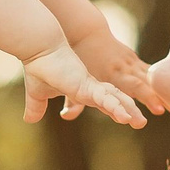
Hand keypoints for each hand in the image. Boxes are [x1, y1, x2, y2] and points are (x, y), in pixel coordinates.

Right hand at [21, 42, 147, 128]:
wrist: (39, 47)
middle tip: (141, 122)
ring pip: (115, 99)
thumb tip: (28, 120)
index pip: (103, 100)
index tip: (126, 117)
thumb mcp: (36, 94)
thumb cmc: (39, 66)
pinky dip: (115, 108)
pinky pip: (105, 99)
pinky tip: (125, 118)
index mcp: (83, 88)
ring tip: (140, 122)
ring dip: (128, 111)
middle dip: (129, 110)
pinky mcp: (86, 85)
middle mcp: (91, 86)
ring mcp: (90, 86)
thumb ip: (36, 107)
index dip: (115, 107)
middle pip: (115, 99)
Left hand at [71, 29, 166, 118]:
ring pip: (153, 77)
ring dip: (166, 91)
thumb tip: (66, 117)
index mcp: (112, 73)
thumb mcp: (74, 79)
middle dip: (162, 97)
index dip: (147, 97)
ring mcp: (132, 62)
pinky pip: (151, 72)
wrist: (87, 33)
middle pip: (149, 82)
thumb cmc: (79, 58)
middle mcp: (125, 68)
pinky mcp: (134, 60)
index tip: (159, 110)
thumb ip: (73, 100)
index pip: (133, 87)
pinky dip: (161, 82)